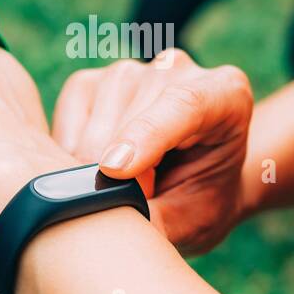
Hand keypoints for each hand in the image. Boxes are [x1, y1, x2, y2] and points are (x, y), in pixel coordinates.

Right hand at [52, 50, 253, 253]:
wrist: (190, 184)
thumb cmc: (201, 199)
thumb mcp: (196, 220)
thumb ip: (163, 219)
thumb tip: (118, 223)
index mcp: (225, 94)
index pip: (186, 103)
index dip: (147, 134)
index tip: (114, 170)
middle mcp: (177, 70)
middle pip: (133, 115)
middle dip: (118, 171)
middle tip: (133, 207)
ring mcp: (132, 71)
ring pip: (98, 115)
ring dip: (94, 162)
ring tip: (121, 187)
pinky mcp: (92, 80)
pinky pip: (69, 112)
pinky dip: (69, 149)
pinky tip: (91, 169)